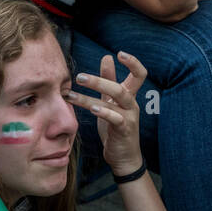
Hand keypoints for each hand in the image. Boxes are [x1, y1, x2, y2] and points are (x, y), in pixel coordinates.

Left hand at [64, 51, 147, 176]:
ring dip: (91, 96)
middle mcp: (132, 104)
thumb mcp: (110, 101)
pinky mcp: (124, 130)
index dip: (133, 62)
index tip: (119, 53)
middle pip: (120, 87)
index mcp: (129, 96)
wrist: (124, 157)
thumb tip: (107, 57)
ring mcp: (130, 117)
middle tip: (79, 77)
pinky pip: (116, 118)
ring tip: (72, 95)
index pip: (139, 74)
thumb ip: (109, 80)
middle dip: (99, 80)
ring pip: (115, 101)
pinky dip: (103, 112)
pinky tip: (91, 109)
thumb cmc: (116, 127)